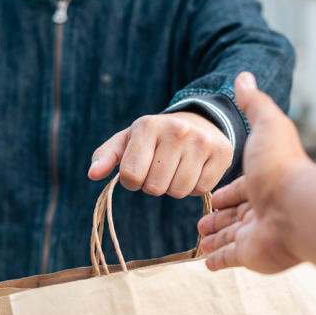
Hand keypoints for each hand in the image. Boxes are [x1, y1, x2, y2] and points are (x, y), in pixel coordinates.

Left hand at [88, 103, 234, 198]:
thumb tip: (92, 174)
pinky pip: (201, 190)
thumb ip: (105, 156)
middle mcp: (176, 130)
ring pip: (178, 191)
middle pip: (154, 187)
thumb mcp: (126, 141)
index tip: (137, 171)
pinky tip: (193, 169)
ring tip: (175, 169)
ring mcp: (202, 141)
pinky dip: (194, 187)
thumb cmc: (153, 139)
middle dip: (152, 185)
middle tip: (159, 168)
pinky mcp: (222, 152)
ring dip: (173, 188)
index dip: (131, 181)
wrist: (197, 123)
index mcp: (147, 126)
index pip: (130, 175)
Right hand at [197, 72, 311, 272]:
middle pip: (234, 215)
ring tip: (199, 240)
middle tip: (200, 223)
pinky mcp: (249, 255)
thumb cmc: (282, 168)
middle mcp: (261, 210)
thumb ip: (254, 104)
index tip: (211, 196)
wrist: (298, 209)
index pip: (239, 189)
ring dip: (215, 240)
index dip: (225, 193)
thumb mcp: (267, 125)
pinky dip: (216, 261)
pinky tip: (204, 262)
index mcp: (263, 183)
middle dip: (218, 219)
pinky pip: (229, 260)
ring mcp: (256, 235)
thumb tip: (244, 76)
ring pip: (230, 239)